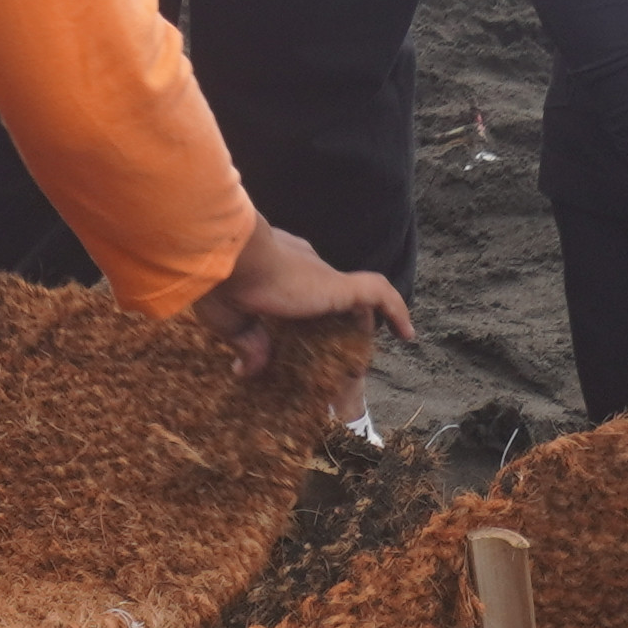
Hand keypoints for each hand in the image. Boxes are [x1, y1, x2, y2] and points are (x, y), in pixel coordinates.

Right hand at [187, 224, 411, 380]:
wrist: (228, 256)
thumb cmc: (221, 283)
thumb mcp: (232, 321)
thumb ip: (248, 343)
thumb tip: (248, 371)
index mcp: (277, 266)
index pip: (302, 285)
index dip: (309, 308)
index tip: (308, 334)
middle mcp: (304, 263)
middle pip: (331, 293)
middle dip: (338, 319)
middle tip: (342, 353)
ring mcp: (323, 274)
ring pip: (357, 296)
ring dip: (368, 322)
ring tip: (374, 350)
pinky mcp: (338, 285)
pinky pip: (380, 295)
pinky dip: (396, 311)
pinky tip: (407, 334)